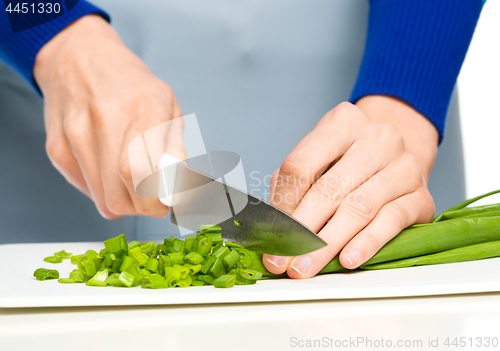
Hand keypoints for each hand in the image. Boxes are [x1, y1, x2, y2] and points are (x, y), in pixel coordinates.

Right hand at [34, 15, 184, 218]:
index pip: (142, 173)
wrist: (78, 58)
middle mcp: (104, 122)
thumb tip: (179, 191)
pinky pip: (87, 190)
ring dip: (126, 203)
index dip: (155, 199)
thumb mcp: (168, 106)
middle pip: (121, 195)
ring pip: (104, 200)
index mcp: (141, 109)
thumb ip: (176, 150)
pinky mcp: (57, 148)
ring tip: (135, 183)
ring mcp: (75, 136)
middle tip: (153, 198)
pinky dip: (104, 191)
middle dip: (143, 208)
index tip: (165, 204)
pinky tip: (111, 170)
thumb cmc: (130, 85)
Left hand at [263, 97, 437, 277]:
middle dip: (300, 231)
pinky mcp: (421, 197)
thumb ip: (292, 183)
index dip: (282, 203)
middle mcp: (378, 139)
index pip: (300, 165)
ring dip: (327, 244)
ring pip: (358, 208)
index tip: (272, 231)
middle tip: (282, 259)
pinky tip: (348, 259)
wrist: (400, 156)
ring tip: (306, 266)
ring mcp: (404, 167)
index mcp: (342, 123)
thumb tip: (269, 222)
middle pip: (329, 190)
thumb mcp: (318, 158)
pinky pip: (390, 222)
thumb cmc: (350, 160)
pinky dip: (367, 243)